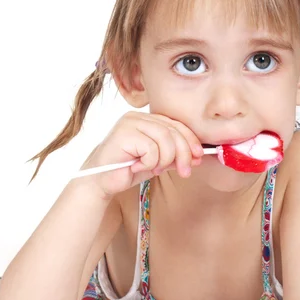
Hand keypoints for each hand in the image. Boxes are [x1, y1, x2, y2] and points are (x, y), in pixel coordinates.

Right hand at [76, 111, 203, 199]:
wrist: (101, 181)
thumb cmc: (127, 169)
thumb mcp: (157, 161)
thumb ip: (174, 155)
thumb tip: (197, 156)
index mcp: (146, 119)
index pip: (176, 124)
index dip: (190, 140)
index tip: (198, 157)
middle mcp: (137, 117)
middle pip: (173, 130)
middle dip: (183, 153)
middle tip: (185, 171)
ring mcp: (129, 123)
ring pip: (165, 139)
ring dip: (165, 160)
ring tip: (154, 170)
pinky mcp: (123, 133)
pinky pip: (151, 148)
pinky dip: (150, 162)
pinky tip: (138, 167)